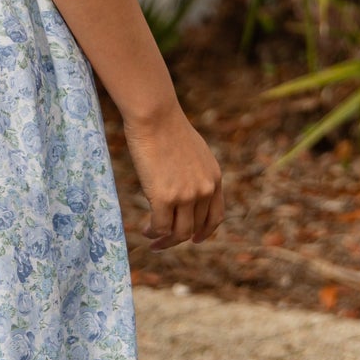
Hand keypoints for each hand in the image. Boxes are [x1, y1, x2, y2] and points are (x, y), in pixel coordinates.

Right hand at [123, 105, 222, 249]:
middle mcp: (205, 190)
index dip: (205, 232)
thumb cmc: (167, 128)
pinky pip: (160, 226)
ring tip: (151, 240)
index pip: (215, 216)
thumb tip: (183, 187)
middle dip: (179, 239)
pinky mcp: (164, 197)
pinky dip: (152, 232)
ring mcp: (186, 195)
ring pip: (179, 232)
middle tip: (162, 243)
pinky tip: (144, 230)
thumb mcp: (193, 152)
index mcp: (214, 178)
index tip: (194, 239)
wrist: (156, 116)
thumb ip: (195, 173)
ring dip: (165, 241)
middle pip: (195, 227)